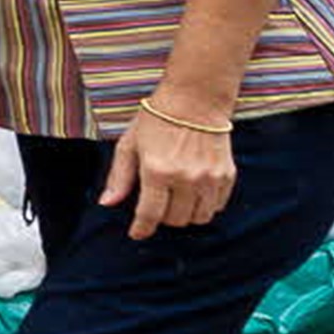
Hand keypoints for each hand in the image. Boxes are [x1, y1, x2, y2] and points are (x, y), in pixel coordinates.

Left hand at [105, 107, 235, 238]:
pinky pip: (217, 206)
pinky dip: (205, 206)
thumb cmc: (156, 120)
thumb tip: (107, 203)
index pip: (150, 214)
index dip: (141, 229)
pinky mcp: (227, 175)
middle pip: (175, 219)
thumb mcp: (129, 145)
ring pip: (199, 218)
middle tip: (157, 204)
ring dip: (185, 215)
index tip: (137, 233)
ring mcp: (209, 177)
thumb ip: (119, 177)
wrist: (195, 99)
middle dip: (162, 218)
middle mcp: (186, 178)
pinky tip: (195, 194)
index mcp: (157, 171)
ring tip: (176, 200)